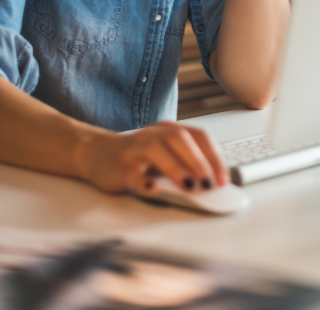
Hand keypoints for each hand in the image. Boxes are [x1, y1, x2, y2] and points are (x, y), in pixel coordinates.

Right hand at [79, 121, 229, 195]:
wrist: (96, 153)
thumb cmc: (137, 156)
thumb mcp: (164, 154)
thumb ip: (185, 163)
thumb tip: (212, 183)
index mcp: (169, 130)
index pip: (198, 136)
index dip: (213, 156)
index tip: (223, 178)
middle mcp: (153, 134)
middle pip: (179, 139)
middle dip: (198, 161)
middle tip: (209, 183)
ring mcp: (134, 148)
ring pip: (156, 151)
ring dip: (176, 169)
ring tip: (190, 186)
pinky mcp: (118, 166)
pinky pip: (131, 172)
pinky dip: (143, 181)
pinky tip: (153, 189)